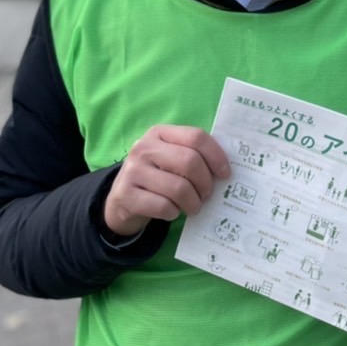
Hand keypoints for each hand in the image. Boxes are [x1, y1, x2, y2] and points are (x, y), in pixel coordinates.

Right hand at [103, 124, 230, 237]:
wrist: (121, 200)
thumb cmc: (156, 177)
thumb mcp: (170, 159)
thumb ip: (193, 156)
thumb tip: (225, 170)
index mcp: (159, 133)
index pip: (196, 137)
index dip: (216, 156)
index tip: (225, 174)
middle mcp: (144, 148)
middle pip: (189, 161)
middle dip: (205, 183)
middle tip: (207, 195)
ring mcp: (132, 171)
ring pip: (178, 187)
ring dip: (192, 202)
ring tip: (193, 207)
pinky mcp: (126, 195)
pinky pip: (163, 206)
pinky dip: (174, 213)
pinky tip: (172, 211)